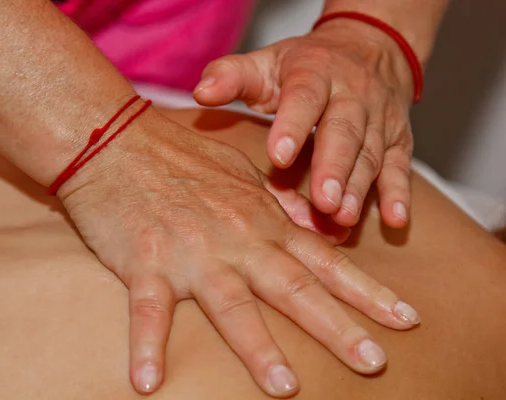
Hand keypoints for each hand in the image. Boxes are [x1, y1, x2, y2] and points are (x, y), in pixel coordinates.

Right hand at [57, 108, 419, 397]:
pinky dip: (147, 346)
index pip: (324, 260)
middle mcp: (236, 239)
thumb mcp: (240, 173)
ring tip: (286, 387)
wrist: (117, 140)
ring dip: (259, 348)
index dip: (366, 292)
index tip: (404, 318)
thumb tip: (310, 223)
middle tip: (375, 363)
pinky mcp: (145, 262)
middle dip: (337, 327)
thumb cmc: (179, 156)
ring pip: (233, 305)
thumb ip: (277, 203)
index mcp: (261, 220)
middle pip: (294, 288)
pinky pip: (148, 311)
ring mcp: (192, 252)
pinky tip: (147, 383)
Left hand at [194, 19, 414, 228]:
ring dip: (360, 188)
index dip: (292, 126)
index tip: (278, 156)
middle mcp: (352, 95)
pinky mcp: (398, 139)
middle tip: (322, 203)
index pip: (304, 97)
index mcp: (315, 73)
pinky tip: (395, 219)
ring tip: (344, 218)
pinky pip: (401, 166)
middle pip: (344, 132)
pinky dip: (400, 193)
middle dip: (334, 168)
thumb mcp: (268, 63)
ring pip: (371, 154)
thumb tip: (201, 92)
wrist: (369, 47)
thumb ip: (233, 76)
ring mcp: (379, 119)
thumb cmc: (306, 65)